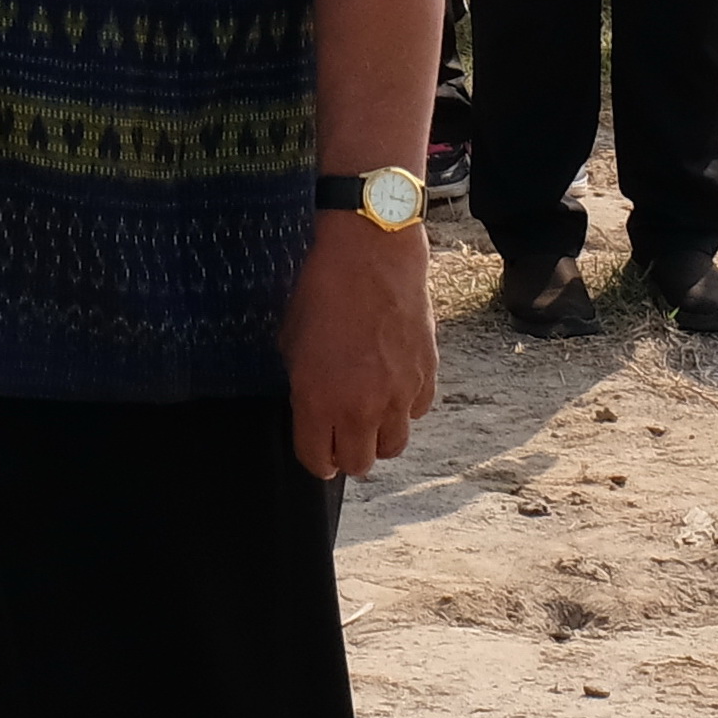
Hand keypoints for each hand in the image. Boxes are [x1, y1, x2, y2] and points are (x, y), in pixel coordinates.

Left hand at [279, 212, 436, 481]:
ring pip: (393, 446)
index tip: (315, 449)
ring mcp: (399, 395)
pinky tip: (391, 384)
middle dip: (346, 454)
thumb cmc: (321, 288)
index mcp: (319, 400)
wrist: (370, 252)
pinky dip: (404, 407)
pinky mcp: (426, 377)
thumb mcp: (290, 339)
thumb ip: (302, 385)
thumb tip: (309, 407)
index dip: (314, 458)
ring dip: (378, 437)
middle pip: (359, 464)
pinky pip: (416, 413)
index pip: (318, 461)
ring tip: (368, 413)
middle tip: (339, 434)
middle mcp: (362, 407)